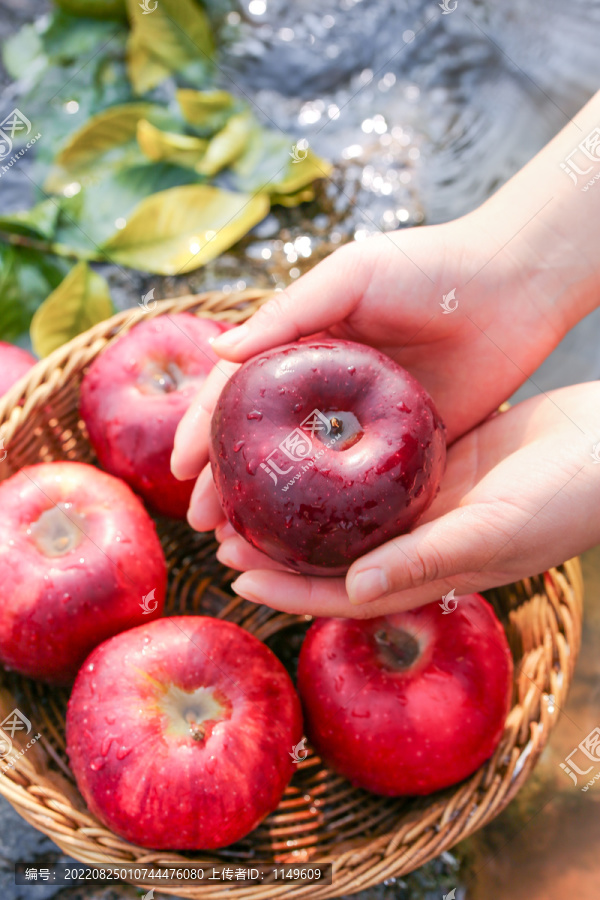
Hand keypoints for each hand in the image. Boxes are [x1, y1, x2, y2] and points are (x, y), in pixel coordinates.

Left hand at [214, 381, 599, 616]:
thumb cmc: (568, 497)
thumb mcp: (496, 529)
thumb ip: (426, 560)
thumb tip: (351, 590)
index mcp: (428, 572)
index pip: (342, 593)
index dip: (288, 588)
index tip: (234, 573)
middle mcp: (419, 542)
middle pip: (332, 553)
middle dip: (278, 547)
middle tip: (220, 527)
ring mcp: (427, 503)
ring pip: (347, 511)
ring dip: (300, 503)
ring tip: (249, 484)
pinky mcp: (436, 463)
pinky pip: (374, 469)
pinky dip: (338, 462)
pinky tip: (306, 440)